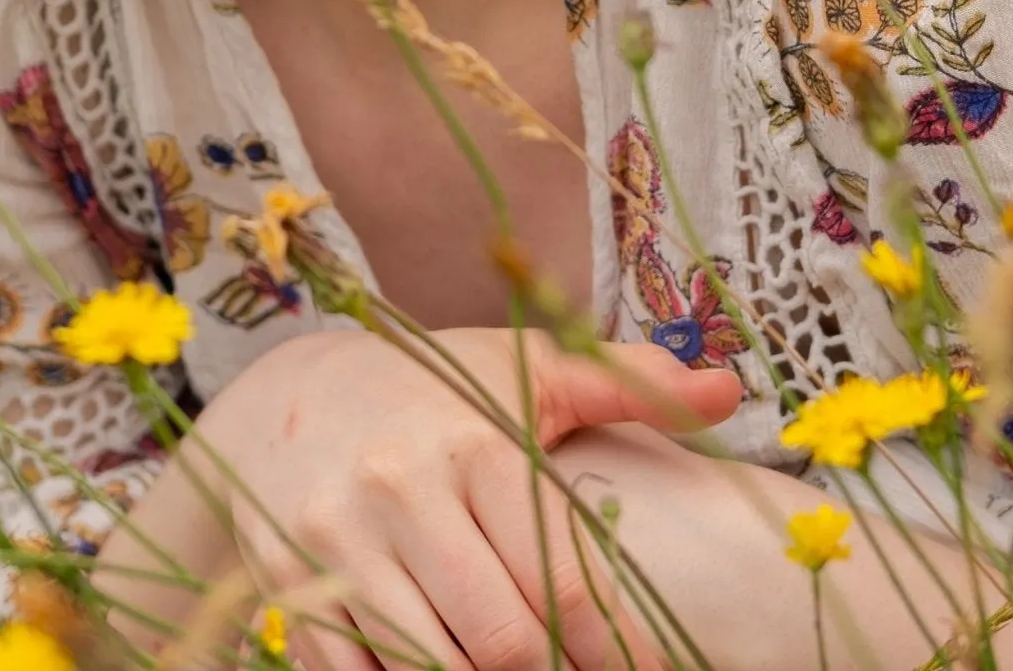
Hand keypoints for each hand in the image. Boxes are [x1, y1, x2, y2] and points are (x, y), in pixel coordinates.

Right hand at [187, 326, 740, 670]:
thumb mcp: (525, 371)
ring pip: (431, 668)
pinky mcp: (287, 586)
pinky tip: (440, 668)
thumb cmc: (431, 388)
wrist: (284, 393)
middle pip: (501, 641)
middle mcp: (403, 491)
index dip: (617, 654)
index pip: (562, 585)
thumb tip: (728, 388)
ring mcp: (338, 545)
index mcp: (475, 443)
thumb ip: (627, 384)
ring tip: (518, 667)